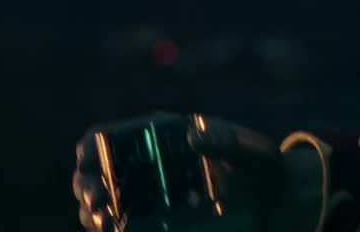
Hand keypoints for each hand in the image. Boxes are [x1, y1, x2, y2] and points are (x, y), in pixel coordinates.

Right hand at [73, 112, 320, 231]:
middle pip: (91, 175)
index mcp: (154, 137)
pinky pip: (122, 228)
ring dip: (95, 215)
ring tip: (106, 223)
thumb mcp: (247, 150)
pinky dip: (115, 231)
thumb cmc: (256, 164)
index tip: (88, 161)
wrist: (271, 197)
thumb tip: (192, 138)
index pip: (103, 138)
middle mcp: (141, 166)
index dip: (90, 147)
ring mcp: (144, 196)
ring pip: (99, 207)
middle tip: (100, 201)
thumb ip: (224, 141)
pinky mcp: (153, 222)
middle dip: (87, 187)